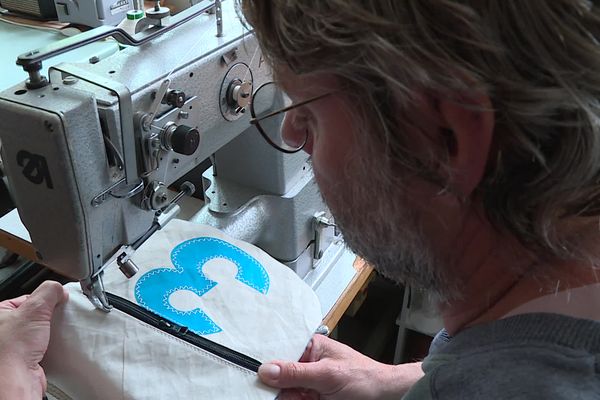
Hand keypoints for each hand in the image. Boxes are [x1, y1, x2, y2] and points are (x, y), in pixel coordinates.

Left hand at [0, 281, 67, 399]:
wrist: (16, 381)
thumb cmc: (11, 351)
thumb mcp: (34, 309)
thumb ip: (48, 292)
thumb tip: (58, 288)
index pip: (27, 298)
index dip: (44, 300)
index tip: (56, 301)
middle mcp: (3, 330)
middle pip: (35, 315)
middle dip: (49, 316)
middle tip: (55, 318)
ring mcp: (14, 345)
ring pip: (40, 331)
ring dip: (51, 332)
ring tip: (54, 333)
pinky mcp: (25, 359)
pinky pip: (43, 345)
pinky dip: (51, 345)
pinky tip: (53, 345)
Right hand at [258, 334, 423, 399]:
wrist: (384, 397)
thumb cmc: (364, 378)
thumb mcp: (327, 375)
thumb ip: (296, 373)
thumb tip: (267, 370)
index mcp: (310, 347)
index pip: (280, 350)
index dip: (264, 360)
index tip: (250, 371)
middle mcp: (307, 363)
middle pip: (278, 374)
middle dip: (271, 384)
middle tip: (257, 390)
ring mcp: (308, 383)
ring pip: (283, 391)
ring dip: (280, 395)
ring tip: (285, 395)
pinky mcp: (311, 398)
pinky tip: (291, 399)